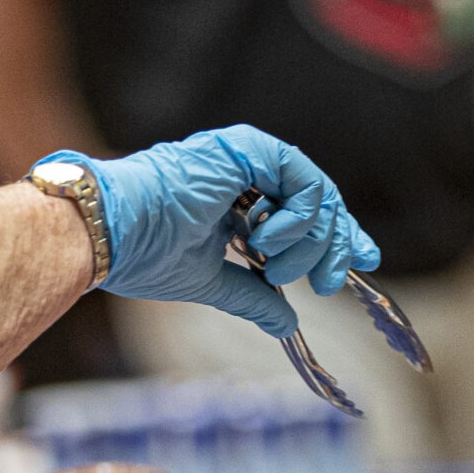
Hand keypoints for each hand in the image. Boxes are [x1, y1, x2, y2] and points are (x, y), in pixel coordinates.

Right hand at [53, 125, 377, 337]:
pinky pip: (300, 179)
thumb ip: (251, 295)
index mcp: (235, 198)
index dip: (338, 235)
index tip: (363, 261)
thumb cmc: (142, 253)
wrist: (110, 234)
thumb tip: (285, 322)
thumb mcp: (211, 282)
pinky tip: (269, 242)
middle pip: (319, 201)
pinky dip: (297, 216)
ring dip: (309, 240)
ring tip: (274, 267)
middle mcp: (245, 171)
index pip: (304, 210)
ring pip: (316, 193)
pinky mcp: (244, 150)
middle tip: (331, 282)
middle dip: (335, 245)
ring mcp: (245, 157)